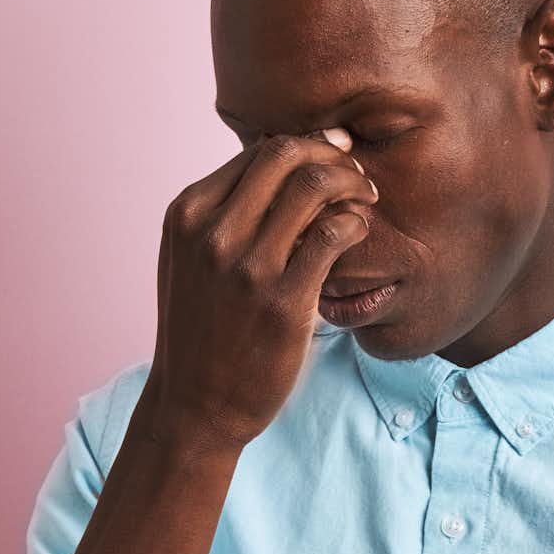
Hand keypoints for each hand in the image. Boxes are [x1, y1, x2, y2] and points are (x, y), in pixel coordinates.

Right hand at [146, 129, 379, 452]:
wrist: (195, 406)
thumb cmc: (202, 330)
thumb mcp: (189, 260)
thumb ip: (222, 213)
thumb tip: (275, 161)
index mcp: (187, 214)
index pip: (258, 151)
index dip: (306, 147)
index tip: (333, 159)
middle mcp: (211, 232)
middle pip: (287, 154)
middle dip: (332, 155)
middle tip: (356, 176)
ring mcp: (246, 265)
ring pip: (314, 184)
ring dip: (352, 182)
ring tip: (366, 198)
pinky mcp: (282, 300)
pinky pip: (333, 233)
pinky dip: (355, 221)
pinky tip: (358, 232)